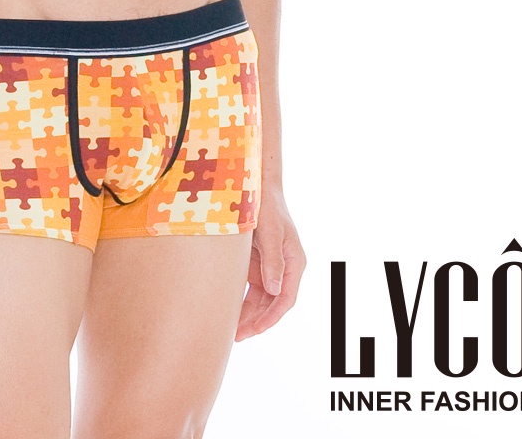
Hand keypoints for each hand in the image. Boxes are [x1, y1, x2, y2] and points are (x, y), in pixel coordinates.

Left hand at [235, 186, 305, 339]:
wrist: (253, 186)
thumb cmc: (264, 206)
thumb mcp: (269, 232)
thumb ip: (272, 260)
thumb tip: (275, 290)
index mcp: (294, 262)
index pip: (285, 297)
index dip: (272, 317)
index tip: (256, 330)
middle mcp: (283, 268)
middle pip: (271, 303)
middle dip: (256, 321)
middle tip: (236, 336)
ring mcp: (268, 267)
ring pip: (260, 300)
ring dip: (247, 315)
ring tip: (229, 330)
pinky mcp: (254, 264)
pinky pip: (249, 289)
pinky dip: (240, 301)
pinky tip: (226, 312)